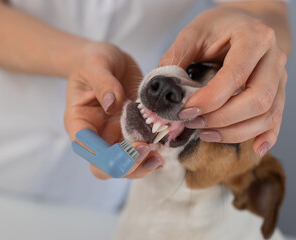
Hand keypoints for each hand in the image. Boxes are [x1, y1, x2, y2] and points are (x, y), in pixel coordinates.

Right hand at [64, 41, 162, 178]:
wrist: (106, 61)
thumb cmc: (93, 61)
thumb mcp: (95, 64)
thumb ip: (102, 82)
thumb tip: (112, 104)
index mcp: (80, 122)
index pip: (89, 150)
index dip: (110, 155)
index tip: (135, 145)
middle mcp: (96, 135)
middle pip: (106, 166)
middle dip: (129, 166)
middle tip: (150, 152)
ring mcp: (114, 136)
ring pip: (125, 165)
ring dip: (143, 165)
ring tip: (161, 156)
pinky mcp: (131, 131)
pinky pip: (141, 150)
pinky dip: (153, 152)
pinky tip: (166, 146)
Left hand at [159, 6, 287, 156]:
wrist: (247, 23)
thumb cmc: (219, 26)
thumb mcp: (193, 32)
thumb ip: (176, 56)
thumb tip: (159, 88)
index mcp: (254, 38)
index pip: (235, 76)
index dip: (209, 99)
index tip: (185, 112)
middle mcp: (273, 59)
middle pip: (257, 99)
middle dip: (222, 118)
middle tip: (193, 123)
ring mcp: (279, 78)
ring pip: (267, 114)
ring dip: (235, 131)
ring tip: (205, 134)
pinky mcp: (278, 92)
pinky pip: (276, 119)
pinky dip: (266, 136)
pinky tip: (254, 149)